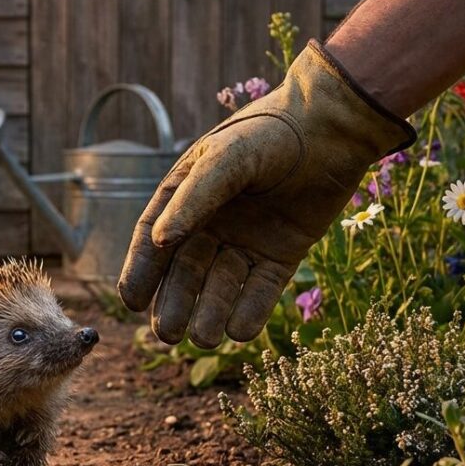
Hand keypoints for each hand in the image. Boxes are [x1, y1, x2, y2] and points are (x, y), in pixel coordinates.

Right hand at [117, 41, 413, 347]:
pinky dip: (250, 312)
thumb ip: (193, 199)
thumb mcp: (226, 158)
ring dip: (209, 315)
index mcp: (184, 196)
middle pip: (185, 272)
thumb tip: (159, 241)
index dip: (141, 271)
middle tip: (168, 333)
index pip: (153, 240)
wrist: (333, 126)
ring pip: (220, 288)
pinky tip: (239, 331)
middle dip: (174, 304)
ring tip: (203, 338)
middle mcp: (211, 223)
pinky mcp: (281, 254)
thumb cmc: (269, 132)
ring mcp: (246, 241)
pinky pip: (260, 291)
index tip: (131, 301)